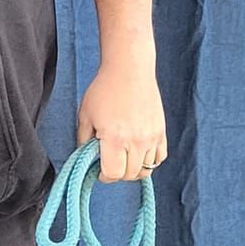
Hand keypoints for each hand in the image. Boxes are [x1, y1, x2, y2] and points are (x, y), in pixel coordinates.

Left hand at [77, 59, 166, 182]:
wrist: (129, 69)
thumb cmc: (104, 89)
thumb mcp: (85, 115)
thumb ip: (83, 141)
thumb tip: (86, 158)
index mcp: (115, 138)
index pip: (113, 174)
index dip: (104, 176)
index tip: (99, 170)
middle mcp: (136, 141)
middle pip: (129, 175)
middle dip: (117, 173)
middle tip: (110, 163)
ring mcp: (151, 137)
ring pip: (146, 170)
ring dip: (133, 169)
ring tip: (124, 158)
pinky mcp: (161, 132)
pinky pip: (159, 158)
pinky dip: (149, 161)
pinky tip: (138, 153)